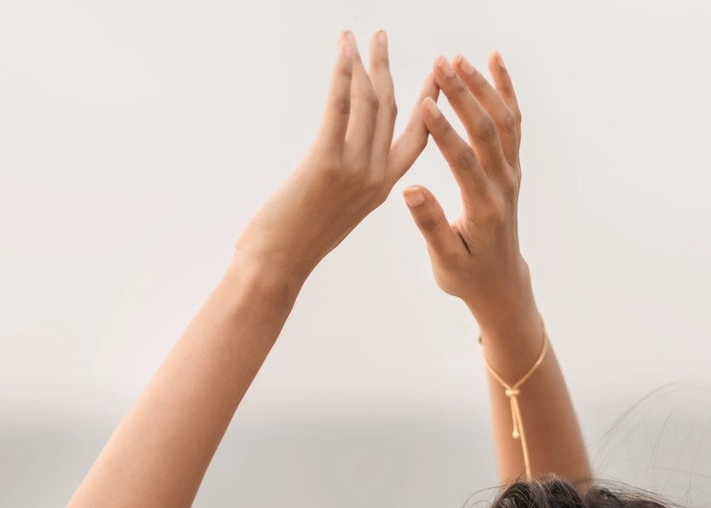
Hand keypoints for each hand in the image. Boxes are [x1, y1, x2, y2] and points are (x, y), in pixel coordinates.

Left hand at [234, 29, 437, 283]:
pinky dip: (343, 74)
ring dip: (363, 63)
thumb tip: (339, 161)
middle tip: (380, 36)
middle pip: (391, 111)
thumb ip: (347, 184)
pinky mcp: (326, 164)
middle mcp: (375, 178)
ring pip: (369, 103)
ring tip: (355, 36)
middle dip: (386, 68)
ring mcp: (354, 171)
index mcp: (381, 189)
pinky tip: (344, 51)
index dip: (427, 103)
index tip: (434, 75)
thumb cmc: (295, 244)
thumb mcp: (334, 211)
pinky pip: (341, 108)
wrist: (276, 267)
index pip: (414, 138)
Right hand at [401, 51, 529, 321]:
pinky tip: (493, 62)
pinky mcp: (511, 166)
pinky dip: (505, 90)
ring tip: (457, 60)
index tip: (426, 103)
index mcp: (484, 209)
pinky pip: (512, 122)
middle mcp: (503, 186)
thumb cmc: (468, 275)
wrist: (501, 283)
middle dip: (464, 96)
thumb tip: (410, 189)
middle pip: (487, 131)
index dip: (445, 132)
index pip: (464, 162)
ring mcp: (511, 173)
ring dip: (482, 87)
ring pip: (503, 121)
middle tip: (440, 65)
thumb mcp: (445, 260)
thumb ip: (430, 225)